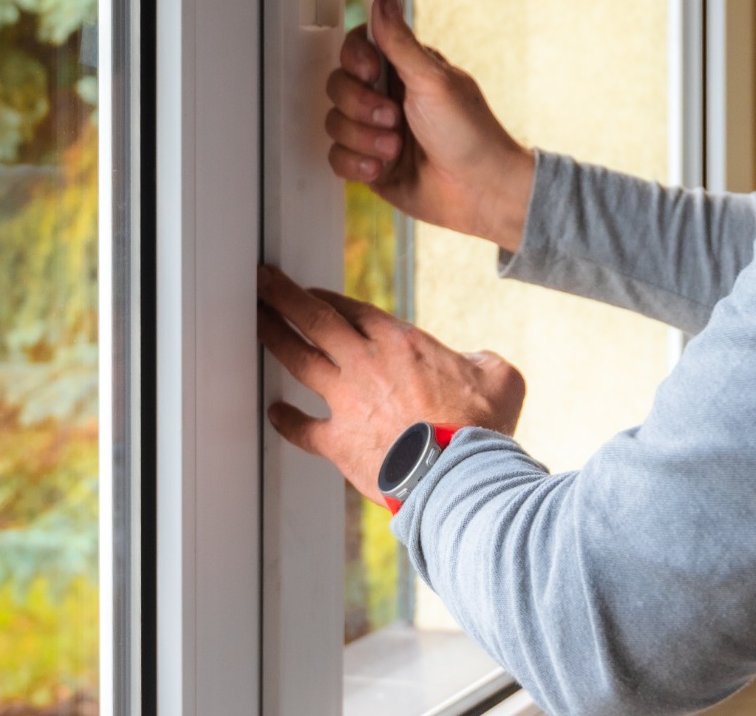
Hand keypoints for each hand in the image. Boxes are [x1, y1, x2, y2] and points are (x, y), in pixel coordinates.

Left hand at [257, 264, 525, 498]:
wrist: (456, 473)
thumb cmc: (479, 426)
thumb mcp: (500, 377)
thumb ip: (485, 362)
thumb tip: (483, 363)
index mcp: (401, 343)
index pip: (353, 309)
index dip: (327, 298)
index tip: (310, 293)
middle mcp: (365, 363)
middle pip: (315, 320)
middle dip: (284, 297)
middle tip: (263, 282)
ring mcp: (346, 401)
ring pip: (299, 359)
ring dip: (273, 337)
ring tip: (255, 322)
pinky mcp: (338, 441)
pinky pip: (302, 428)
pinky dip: (286, 420)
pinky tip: (273, 412)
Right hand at [326, 0, 536, 251]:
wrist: (480, 192)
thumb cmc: (470, 134)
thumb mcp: (434, 81)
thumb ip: (400, 42)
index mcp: (404, 70)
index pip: (357, 48)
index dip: (356, 60)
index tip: (371, 72)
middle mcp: (387, 96)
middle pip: (339, 85)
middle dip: (361, 106)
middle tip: (392, 118)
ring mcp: (376, 131)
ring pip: (335, 123)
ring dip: (363, 138)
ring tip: (395, 148)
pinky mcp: (370, 163)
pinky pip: (337, 157)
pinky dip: (357, 163)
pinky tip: (381, 167)